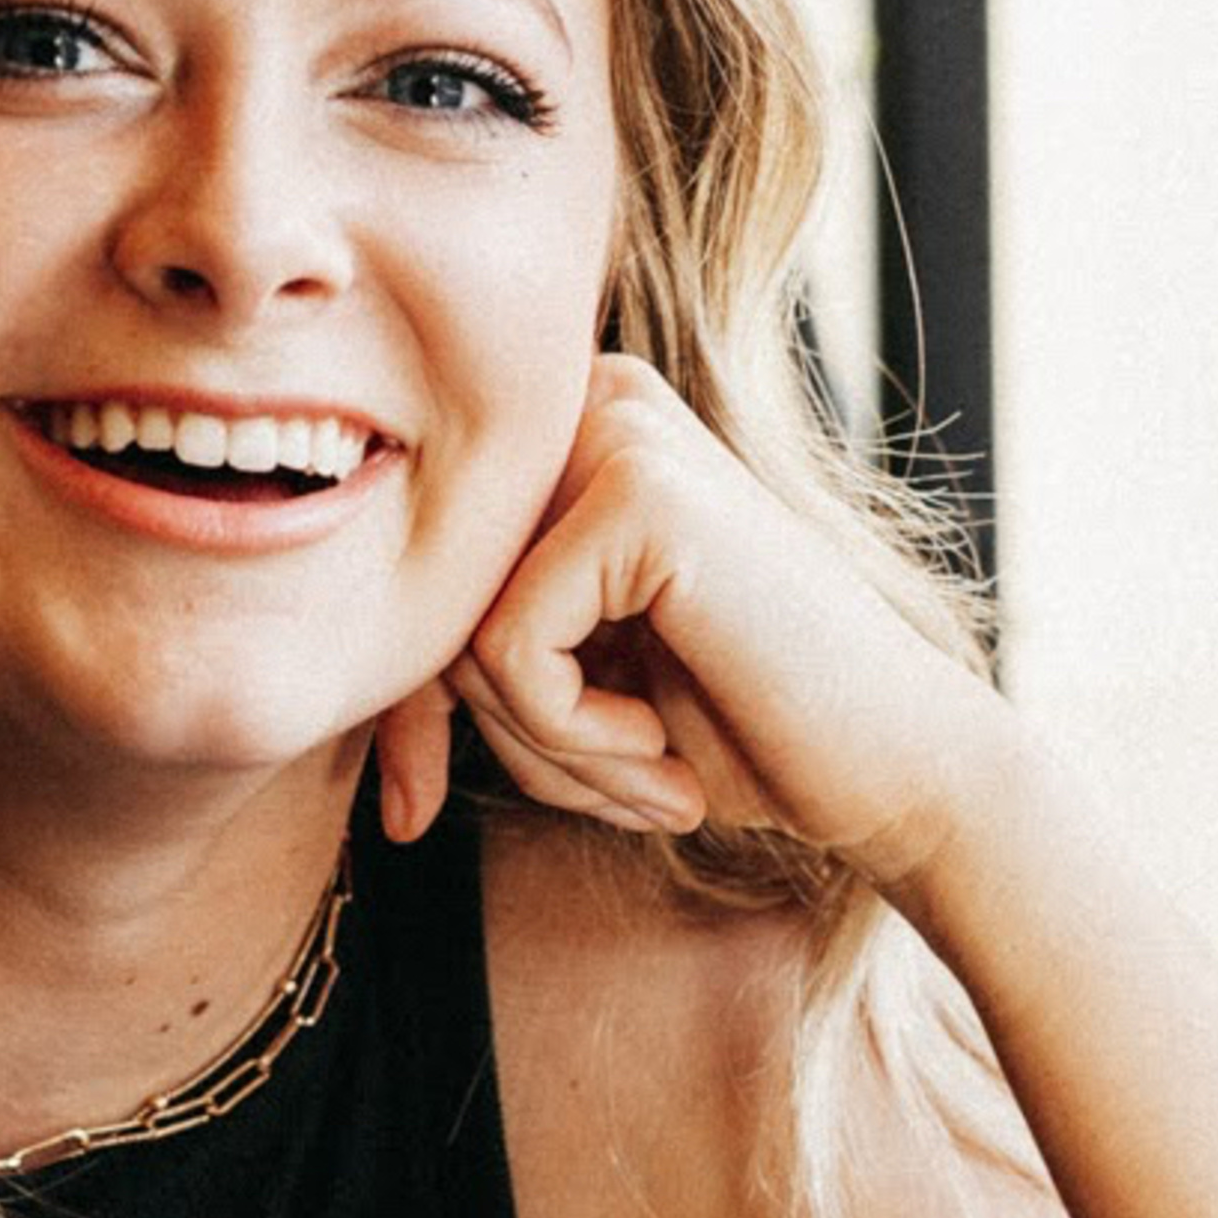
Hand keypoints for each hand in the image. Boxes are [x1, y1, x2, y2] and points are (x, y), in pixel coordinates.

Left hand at [372, 353, 985, 884]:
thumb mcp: (566, 684)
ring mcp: (618, 435)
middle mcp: (588, 406)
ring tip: (655, 775)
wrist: (897, 771)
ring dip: (547, 751)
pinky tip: (667, 753)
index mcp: (565, 438)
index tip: (407, 811)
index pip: (416, 571)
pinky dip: (573, 736)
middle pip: (428, 600)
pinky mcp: (639, 494)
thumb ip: (461, 649)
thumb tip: (320, 676)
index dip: (403, 707)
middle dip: (491, 737)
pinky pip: (509, 647)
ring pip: (463, 634)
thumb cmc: (741, 733)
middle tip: (623, 797)